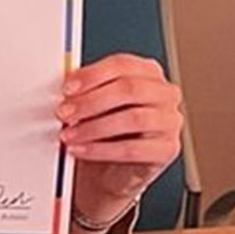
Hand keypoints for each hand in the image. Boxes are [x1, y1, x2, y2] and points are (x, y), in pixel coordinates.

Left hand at [59, 53, 184, 227]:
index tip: (67, 88)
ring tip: (69, 135)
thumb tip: (65, 83)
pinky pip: (133, 149)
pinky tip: (81, 149)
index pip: (122, 64)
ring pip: (133, 118)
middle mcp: (164, 94)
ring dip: (94, 127)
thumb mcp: (92, 104)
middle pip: (129, 89)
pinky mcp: (167, 149)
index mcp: (147, 73)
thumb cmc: (104, 129)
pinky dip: (101, 150)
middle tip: (64, 113)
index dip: (92, 75)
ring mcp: (170, 121)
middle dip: (91, 101)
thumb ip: (83, 89)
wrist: (111, 168)